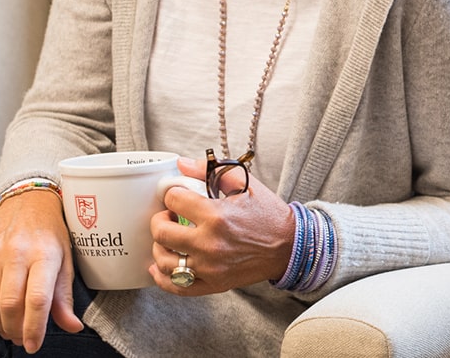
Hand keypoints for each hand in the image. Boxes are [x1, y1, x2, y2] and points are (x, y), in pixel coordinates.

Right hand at [0, 190, 83, 351]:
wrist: (27, 199)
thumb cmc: (50, 233)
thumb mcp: (65, 260)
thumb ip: (63, 296)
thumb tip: (72, 327)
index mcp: (45, 253)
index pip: (38, 299)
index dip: (34, 328)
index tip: (33, 345)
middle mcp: (17, 250)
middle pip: (10, 304)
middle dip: (14, 329)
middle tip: (19, 338)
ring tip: (7, 330)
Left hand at [148, 155, 295, 294]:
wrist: (290, 246)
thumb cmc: (268, 215)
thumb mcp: (245, 184)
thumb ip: (210, 171)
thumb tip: (181, 164)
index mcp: (216, 215)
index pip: (173, 199)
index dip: (172, 193)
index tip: (179, 196)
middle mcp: (210, 243)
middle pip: (161, 231)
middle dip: (160, 219)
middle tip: (169, 215)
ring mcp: (210, 267)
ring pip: (164, 260)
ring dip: (159, 245)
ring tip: (169, 237)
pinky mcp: (213, 284)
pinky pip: (176, 286)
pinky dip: (162, 277)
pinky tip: (160, 265)